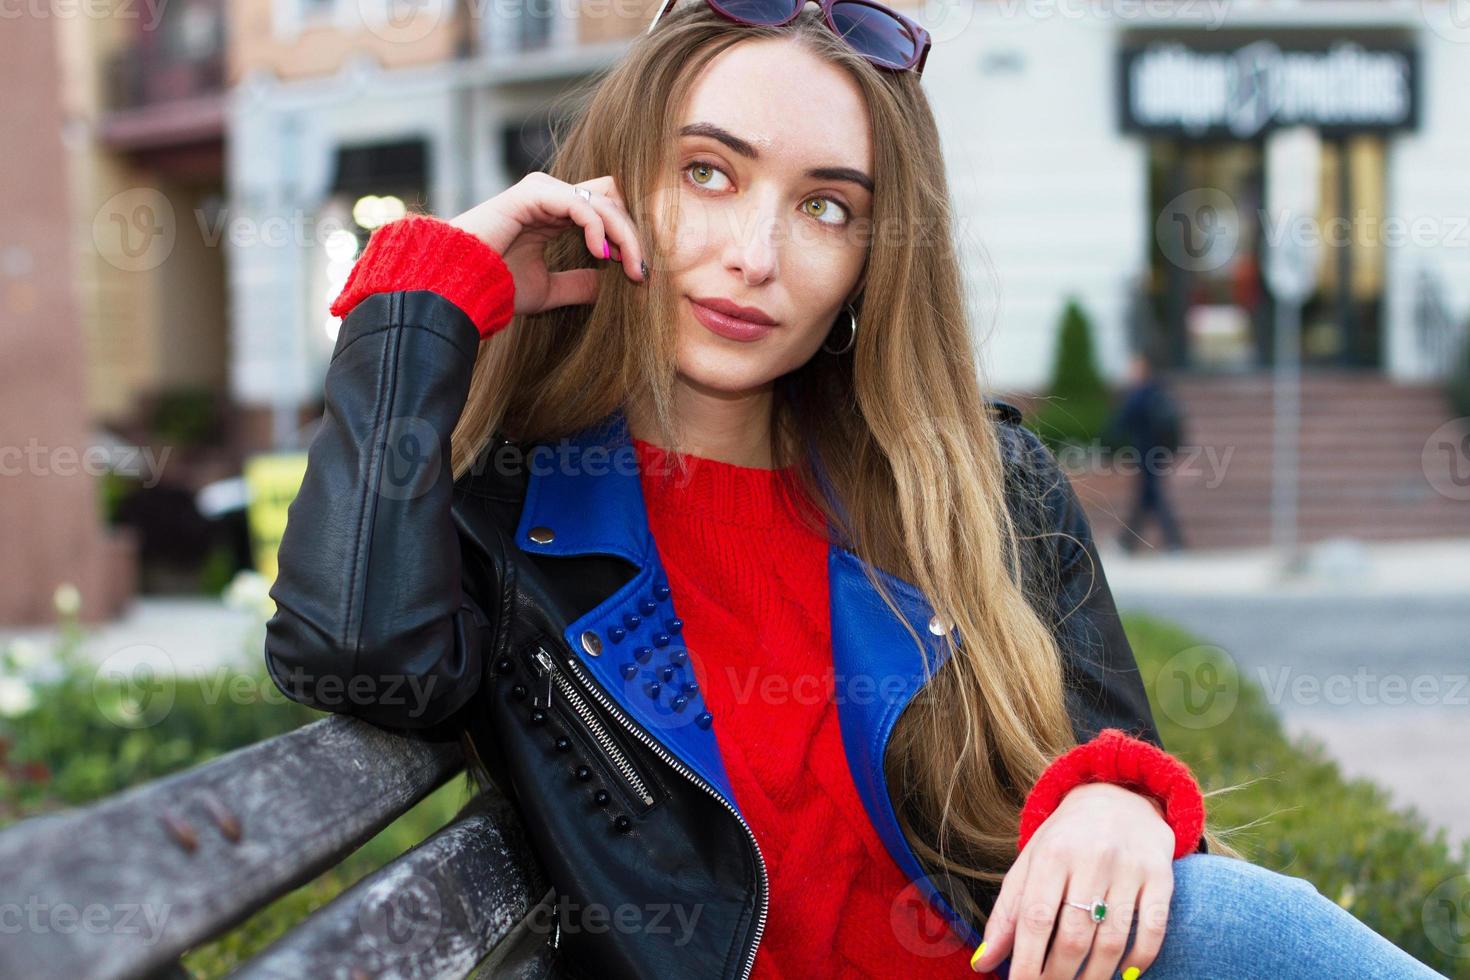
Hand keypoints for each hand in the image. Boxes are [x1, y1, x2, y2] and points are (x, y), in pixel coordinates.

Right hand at [448, 171, 648, 316]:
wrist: (457, 286)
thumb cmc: (494, 286)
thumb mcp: (549, 289)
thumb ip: (581, 283)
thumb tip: (613, 284)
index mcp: (554, 213)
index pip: (606, 212)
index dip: (627, 240)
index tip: (639, 276)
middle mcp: (551, 196)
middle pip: (612, 201)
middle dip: (632, 237)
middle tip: (642, 273)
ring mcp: (543, 191)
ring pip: (603, 200)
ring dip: (623, 235)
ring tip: (630, 268)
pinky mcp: (533, 193)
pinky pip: (580, 203)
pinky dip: (597, 228)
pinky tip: (601, 254)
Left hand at [971, 782, 1174, 979]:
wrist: (1119, 796)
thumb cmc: (1065, 839)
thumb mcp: (1031, 862)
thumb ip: (1007, 912)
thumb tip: (982, 962)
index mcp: (1052, 854)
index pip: (1036, 917)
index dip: (1026, 961)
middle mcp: (1091, 858)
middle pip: (1073, 935)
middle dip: (1057, 975)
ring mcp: (1128, 867)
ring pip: (1112, 939)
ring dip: (1095, 976)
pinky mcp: (1161, 875)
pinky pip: (1152, 929)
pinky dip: (1138, 960)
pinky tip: (1124, 975)